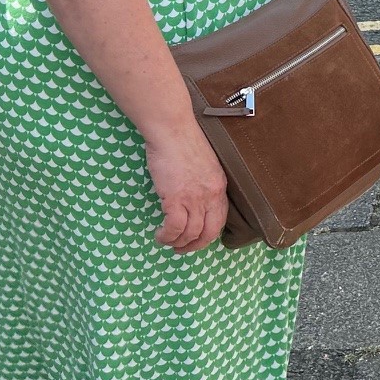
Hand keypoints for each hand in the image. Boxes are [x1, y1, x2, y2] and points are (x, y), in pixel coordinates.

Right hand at [144, 123, 230, 251]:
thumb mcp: (204, 165)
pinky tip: (160, 234)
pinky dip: (166, 236)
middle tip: (182, 250)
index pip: (220, 220)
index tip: (198, 239)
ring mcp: (193, 198)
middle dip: (195, 246)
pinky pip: (173, 228)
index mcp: (219, 186)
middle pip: (208, 232)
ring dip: (177, 243)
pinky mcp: (175, 198)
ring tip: (167, 241)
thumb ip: (203, 183)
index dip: (209, 235)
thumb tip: (194, 198)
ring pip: (190, 233)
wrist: (172, 129)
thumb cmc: (182, 142)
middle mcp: (210, 195)